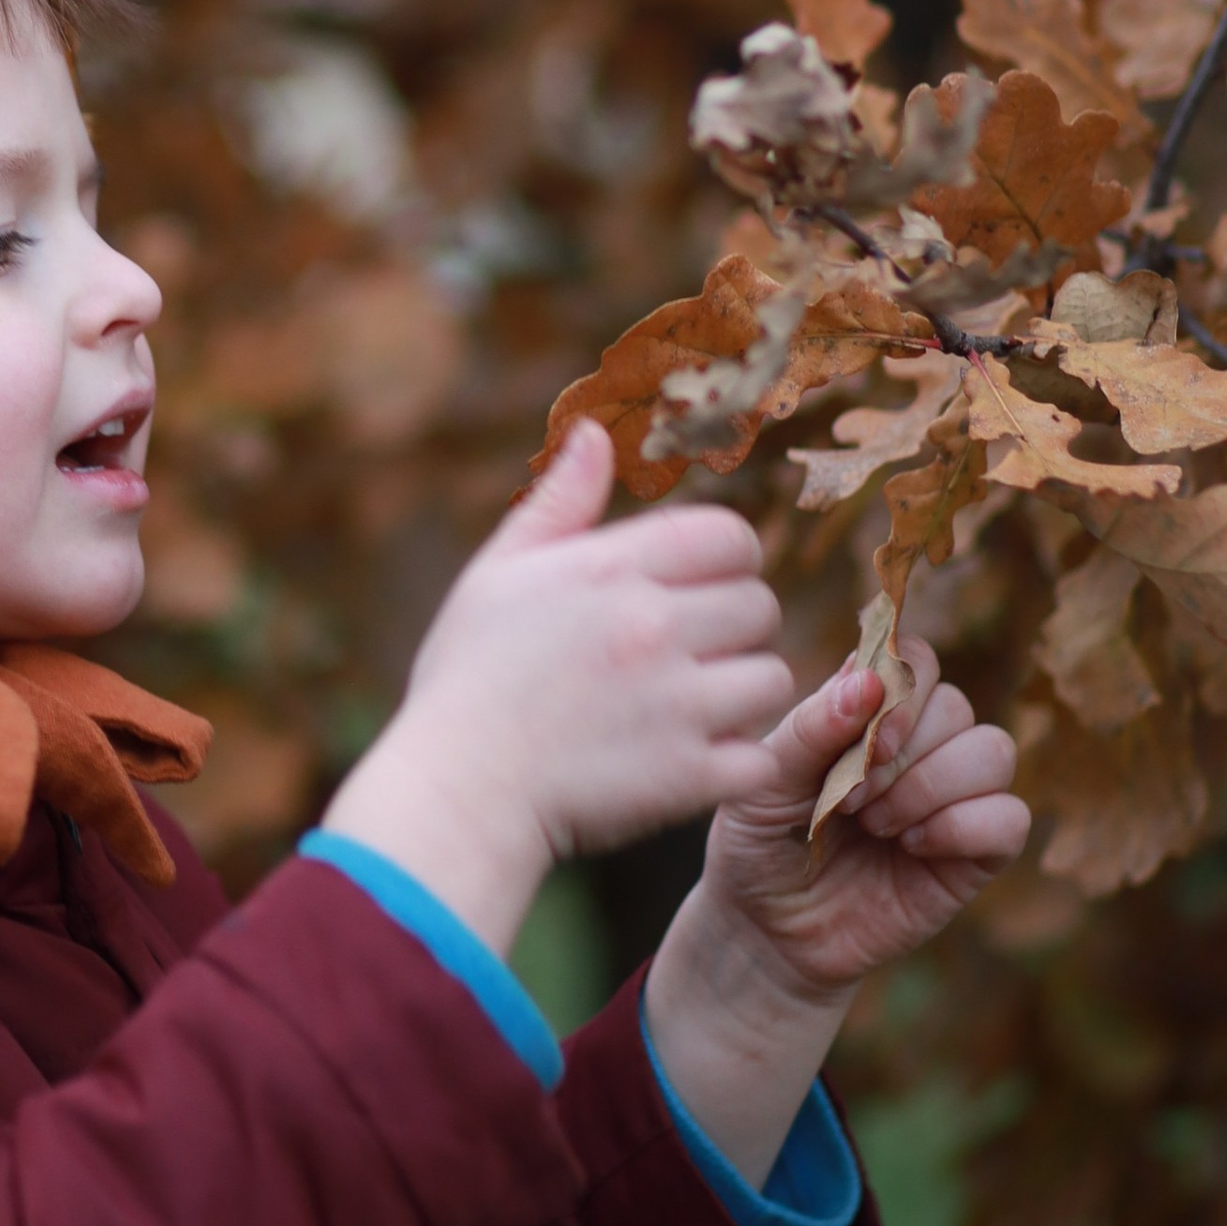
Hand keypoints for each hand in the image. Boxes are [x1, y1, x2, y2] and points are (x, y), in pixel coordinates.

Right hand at [318, 416, 794, 957]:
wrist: (455, 792)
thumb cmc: (469, 680)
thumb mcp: (498, 574)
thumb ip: (559, 502)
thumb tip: (595, 434)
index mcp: (612, 569)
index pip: (731, 537)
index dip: (725, 563)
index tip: (695, 592)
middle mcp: (653, 627)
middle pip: (761, 607)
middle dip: (734, 630)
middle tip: (688, 658)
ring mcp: (677, 704)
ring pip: (771, 680)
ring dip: (740, 697)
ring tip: (690, 712)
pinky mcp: (689, 776)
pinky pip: (759, 757)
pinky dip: (735, 764)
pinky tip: (689, 762)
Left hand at [643, 641, 1028, 1182]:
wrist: (767, 932)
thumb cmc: (759, 843)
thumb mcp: (763, 781)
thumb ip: (810, 727)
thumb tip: (867, 680)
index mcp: (869, 714)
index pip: (916, 660)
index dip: (900, 687)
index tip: (864, 736)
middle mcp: (920, 747)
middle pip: (955, 705)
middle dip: (903, 752)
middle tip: (851, 799)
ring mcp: (953, 798)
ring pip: (993, 751)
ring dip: (930, 786)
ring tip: (876, 825)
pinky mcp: (977, 854)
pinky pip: (1010, 816)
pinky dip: (962, 826)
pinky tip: (911, 848)